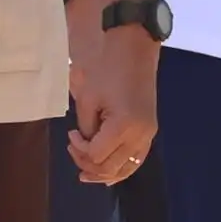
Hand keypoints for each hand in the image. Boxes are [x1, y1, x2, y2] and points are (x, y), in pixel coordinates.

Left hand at [66, 5, 159, 184]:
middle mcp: (140, 135)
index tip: (70, 133)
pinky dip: (121, 167)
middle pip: (111, 167)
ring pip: (126, 169)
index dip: (79, 150)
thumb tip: (88, 146)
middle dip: (88, 163)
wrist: (134, 49)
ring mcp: (148, 134)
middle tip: (73, 150)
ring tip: (86, 172)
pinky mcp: (150, 130)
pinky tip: (107, 172)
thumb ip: (87, 128)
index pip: (96, 155)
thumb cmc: (106, 69)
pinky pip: (136, 159)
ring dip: (105, 173)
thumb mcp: (87, 98)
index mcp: (123, 125)